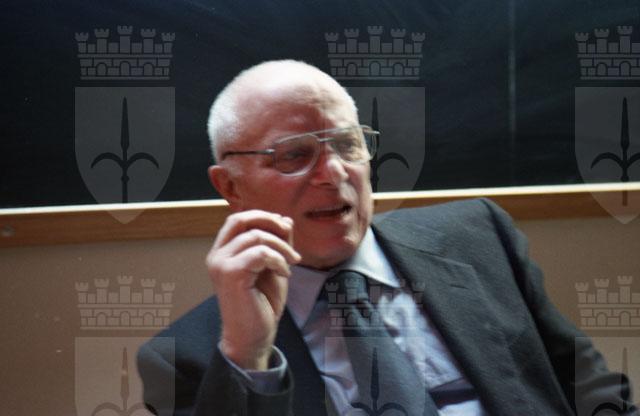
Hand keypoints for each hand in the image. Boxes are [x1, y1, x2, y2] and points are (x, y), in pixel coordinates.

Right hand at [205, 210, 300, 369]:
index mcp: (223, 252)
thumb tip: (285, 219)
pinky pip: (260, 253)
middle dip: (269, 221)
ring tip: (292, 262)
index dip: (263, 217)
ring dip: (281, 246)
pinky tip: (285, 273)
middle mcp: (217, 256)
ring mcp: (221, 265)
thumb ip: (277, 243)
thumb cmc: (262, 303)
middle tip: (289, 235)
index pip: (238, 219)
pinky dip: (278, 259)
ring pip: (255, 236)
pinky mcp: (231, 275)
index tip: (285, 228)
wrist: (253, 337)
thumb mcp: (274, 266)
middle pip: (240, 220)